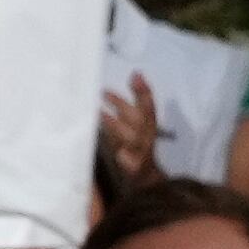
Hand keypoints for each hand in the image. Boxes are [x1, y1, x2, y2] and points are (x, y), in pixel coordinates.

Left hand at [102, 75, 162, 192]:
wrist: (144, 174)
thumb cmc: (133, 143)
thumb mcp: (131, 122)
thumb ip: (128, 102)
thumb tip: (134, 74)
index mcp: (147, 124)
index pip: (148, 104)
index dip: (143, 91)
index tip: (135, 75)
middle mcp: (146, 135)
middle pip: (139, 118)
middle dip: (123, 105)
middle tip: (104, 92)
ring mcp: (141, 151)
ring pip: (132, 138)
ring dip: (117, 125)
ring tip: (100, 114)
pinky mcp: (135, 167)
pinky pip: (132, 162)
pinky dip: (127, 158)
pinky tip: (120, 154)